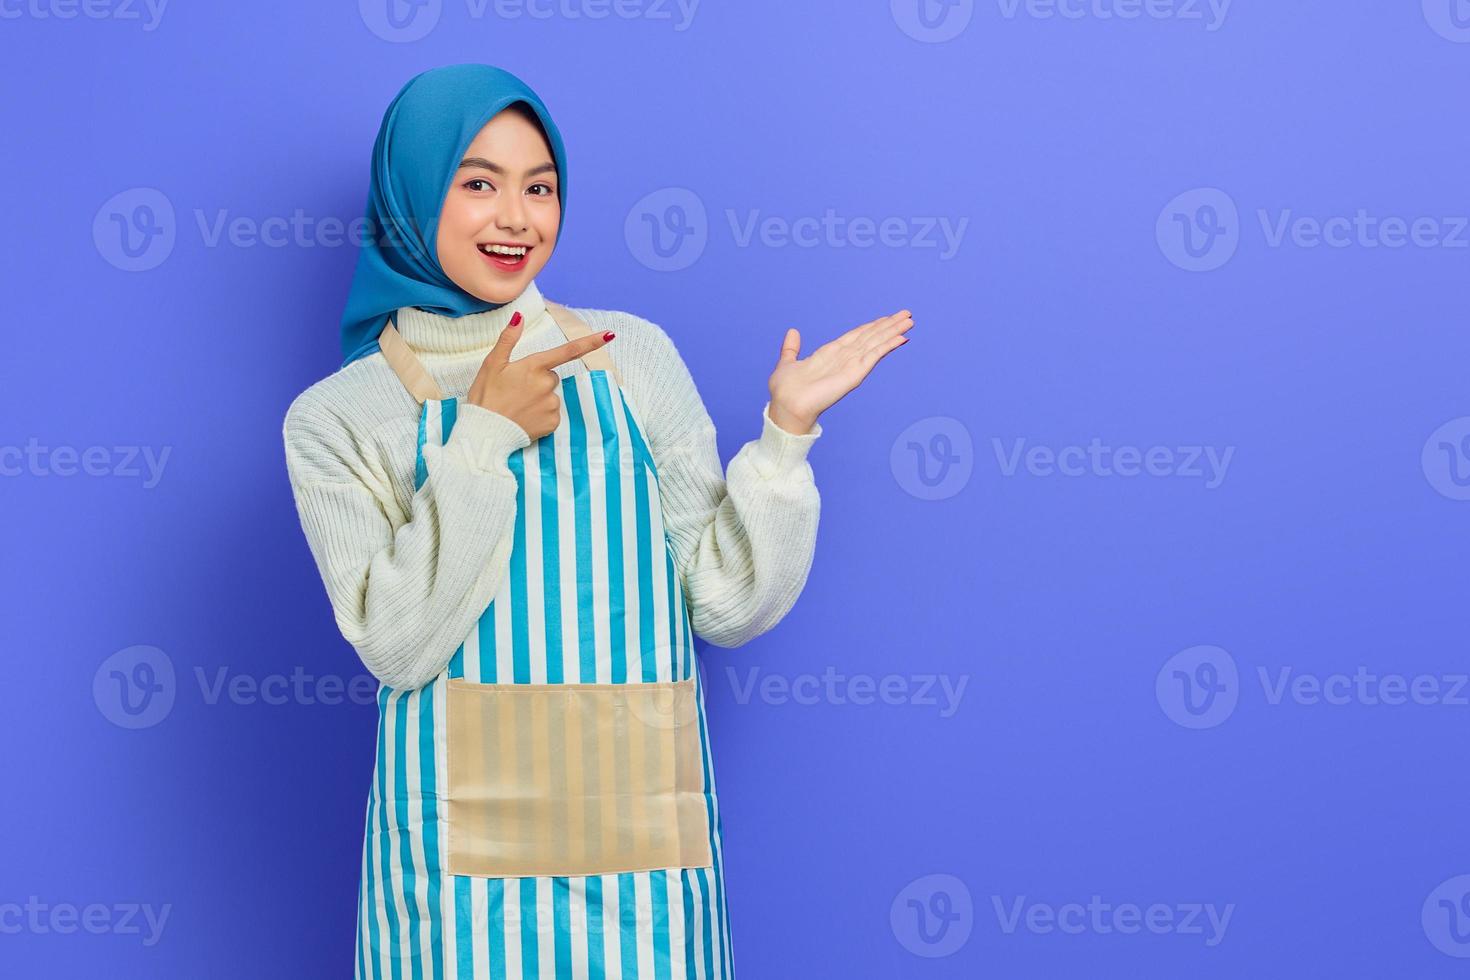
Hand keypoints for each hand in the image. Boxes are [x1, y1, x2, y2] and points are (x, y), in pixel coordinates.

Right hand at [467, 313, 615, 440]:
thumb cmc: (486, 396)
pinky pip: (552, 413)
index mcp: (534, 366)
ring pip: (551, 395)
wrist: (485, 431)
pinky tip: (525, 417)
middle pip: (551, 376)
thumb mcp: (492, 364)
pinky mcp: (552, 422)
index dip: (590, 342)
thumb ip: (508, 339)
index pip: (568, 351)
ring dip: (539, 398)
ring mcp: (551, 404)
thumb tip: (519, 317)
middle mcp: (547, 383)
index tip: (610, 335)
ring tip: (518, 405)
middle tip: (516, 390)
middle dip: (538, 380)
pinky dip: (541, 415)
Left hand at [766, 309, 913, 433]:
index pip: (856, 335)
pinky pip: (874, 356)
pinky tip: (901, 337)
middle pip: (871, 337)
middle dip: (889, 325)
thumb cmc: (785, 390)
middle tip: (907, 314)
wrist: (786, 405)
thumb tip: (793, 332)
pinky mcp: (854, 374)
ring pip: (876, 343)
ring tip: (909, 320)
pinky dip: (887, 346)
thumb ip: (792, 348)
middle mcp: (844, 359)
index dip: (872, 326)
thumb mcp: (787, 362)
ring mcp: (851, 366)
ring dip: (893, 331)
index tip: (886, 317)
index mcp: (830, 354)